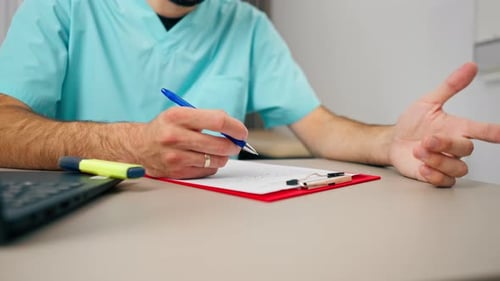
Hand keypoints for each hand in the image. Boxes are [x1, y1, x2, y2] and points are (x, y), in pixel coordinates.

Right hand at [135, 107, 245, 178]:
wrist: (138, 146)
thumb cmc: (165, 128)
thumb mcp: (180, 114)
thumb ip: (207, 118)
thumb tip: (235, 131)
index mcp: (178, 116)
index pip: (218, 121)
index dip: (235, 127)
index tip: (241, 132)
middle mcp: (175, 136)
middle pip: (220, 144)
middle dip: (233, 145)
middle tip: (235, 144)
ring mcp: (175, 156)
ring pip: (215, 160)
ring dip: (222, 157)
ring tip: (217, 151)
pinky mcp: (176, 172)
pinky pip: (206, 171)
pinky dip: (210, 166)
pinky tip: (203, 159)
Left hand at [389, 62, 499, 186]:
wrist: (392, 142)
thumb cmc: (412, 123)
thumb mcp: (428, 102)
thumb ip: (450, 86)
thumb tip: (470, 67)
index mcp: (457, 127)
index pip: (482, 130)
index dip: (494, 132)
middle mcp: (454, 146)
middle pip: (466, 149)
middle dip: (446, 144)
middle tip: (427, 140)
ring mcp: (446, 162)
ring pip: (458, 168)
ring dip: (437, 160)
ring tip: (418, 151)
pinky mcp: (435, 175)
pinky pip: (444, 181)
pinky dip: (434, 175)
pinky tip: (422, 166)